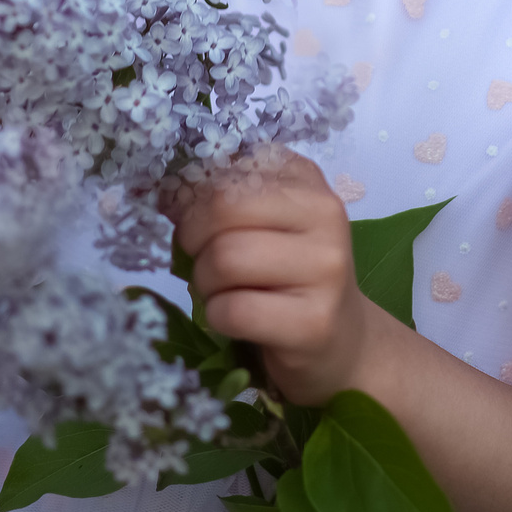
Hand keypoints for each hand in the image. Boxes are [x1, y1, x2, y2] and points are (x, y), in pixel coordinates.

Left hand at [170, 148, 385, 406]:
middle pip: (222, 209)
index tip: (191, 220)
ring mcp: (324, 270)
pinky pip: (234, 310)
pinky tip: (234, 319)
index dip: (193, 198)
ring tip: (221, 292)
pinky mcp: (314, 322)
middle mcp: (324, 215)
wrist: (343, 341)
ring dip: (204, 282)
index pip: (227, 170)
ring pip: (225, 259)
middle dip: (193, 239)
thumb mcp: (267, 223)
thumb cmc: (290, 276)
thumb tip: (168, 192)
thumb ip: (224, 199)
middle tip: (201, 260)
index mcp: (307, 180)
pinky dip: (217, 317)